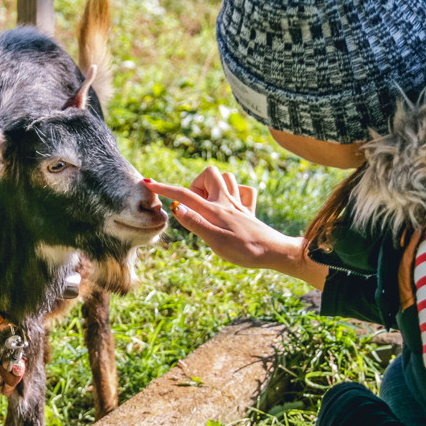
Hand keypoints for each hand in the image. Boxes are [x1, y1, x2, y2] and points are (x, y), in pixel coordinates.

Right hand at [144, 166, 275, 267]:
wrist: (276, 252)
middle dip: (196, 183)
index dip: (165, 189)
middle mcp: (226, 202)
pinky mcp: (248, 211)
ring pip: (226, 178)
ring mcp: (239, 204)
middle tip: (195, 204)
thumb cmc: (247, 251)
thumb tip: (177, 208)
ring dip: (214, 185)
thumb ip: (196, 223)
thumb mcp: (217, 242)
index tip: (148, 183)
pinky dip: (235, 193)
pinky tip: (231, 205)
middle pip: (209, 173)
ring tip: (209, 205)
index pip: (184, 196)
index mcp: (214, 211)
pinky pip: (242, 191)